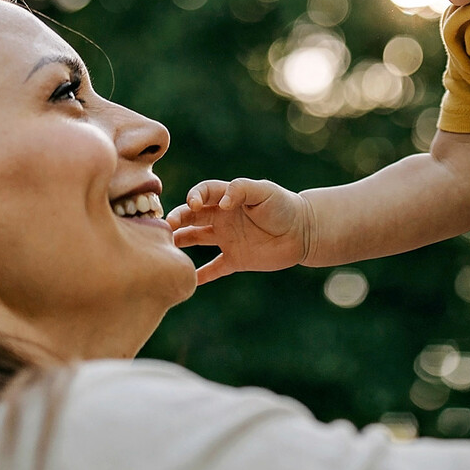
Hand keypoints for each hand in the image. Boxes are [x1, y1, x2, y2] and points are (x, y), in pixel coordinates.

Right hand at [166, 178, 312, 284]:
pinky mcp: (236, 259)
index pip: (203, 193)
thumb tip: (222, 202)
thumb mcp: (265, 191)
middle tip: (166, 227)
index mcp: (228, 198)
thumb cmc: (284, 205)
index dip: (194, 196)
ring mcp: (228, 238)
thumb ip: (241, 189)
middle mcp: (223, 217)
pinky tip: (186, 280)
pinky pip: (214, 268)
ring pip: (197, 238)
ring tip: (166, 247)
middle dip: (178, 218)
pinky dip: (201, 275)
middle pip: (193, 216)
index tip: (194, 204)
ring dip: (181, 241)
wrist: (303, 231)